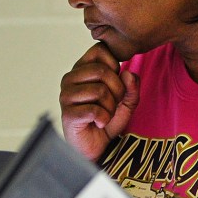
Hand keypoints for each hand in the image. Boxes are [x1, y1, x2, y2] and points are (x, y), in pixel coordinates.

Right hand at [59, 43, 139, 159]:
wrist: (96, 147)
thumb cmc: (107, 119)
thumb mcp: (126, 100)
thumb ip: (132, 85)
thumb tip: (128, 74)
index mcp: (82, 68)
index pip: (101, 50)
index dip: (115, 66)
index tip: (114, 83)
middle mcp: (70, 78)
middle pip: (103, 70)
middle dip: (117, 90)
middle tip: (113, 104)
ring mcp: (66, 96)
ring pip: (100, 90)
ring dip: (110, 107)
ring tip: (104, 114)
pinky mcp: (67, 114)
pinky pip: (95, 110)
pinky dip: (104, 119)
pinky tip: (99, 123)